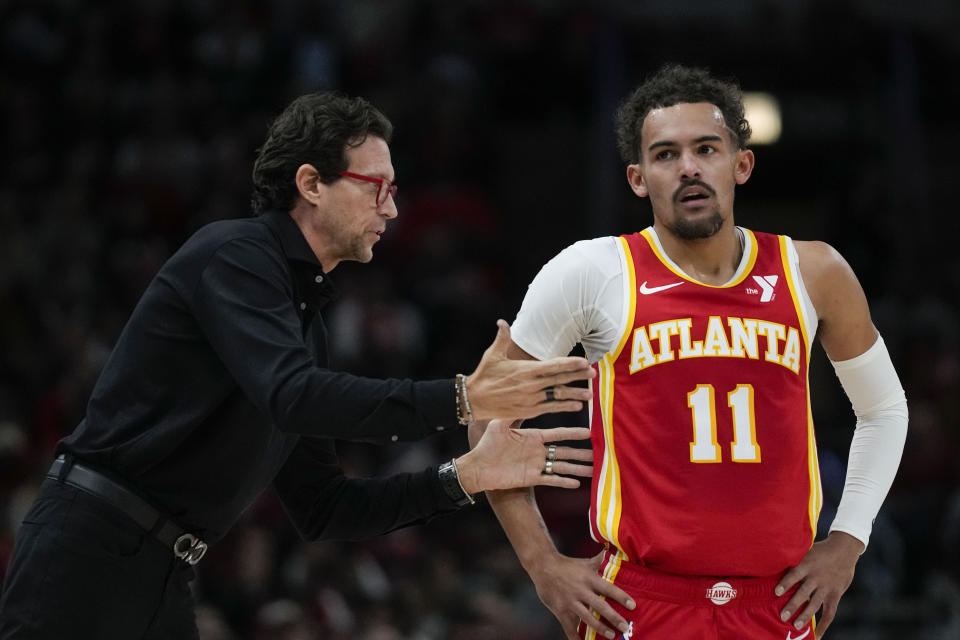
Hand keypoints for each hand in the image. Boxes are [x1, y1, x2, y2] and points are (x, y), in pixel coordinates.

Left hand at [455, 419, 591, 493]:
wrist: (478, 467)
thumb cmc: (487, 445)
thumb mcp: (499, 424)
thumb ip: (512, 412)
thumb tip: (519, 394)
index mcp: (532, 437)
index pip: (558, 434)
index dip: (573, 433)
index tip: (588, 431)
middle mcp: (537, 451)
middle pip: (564, 451)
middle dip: (581, 452)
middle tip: (599, 453)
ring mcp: (535, 465)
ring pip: (561, 467)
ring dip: (577, 468)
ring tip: (594, 470)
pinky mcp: (531, 478)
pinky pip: (550, 480)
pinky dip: (563, 482)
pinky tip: (576, 484)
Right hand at [466, 320, 593, 419]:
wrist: (473, 400)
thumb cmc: (483, 376)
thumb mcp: (492, 355)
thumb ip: (502, 338)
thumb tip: (502, 321)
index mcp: (525, 370)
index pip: (552, 366)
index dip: (570, 364)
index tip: (584, 362)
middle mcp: (530, 385)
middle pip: (559, 380)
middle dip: (577, 377)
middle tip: (594, 374)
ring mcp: (531, 399)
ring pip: (557, 396)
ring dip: (575, 394)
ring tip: (590, 394)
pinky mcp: (528, 411)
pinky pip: (550, 408)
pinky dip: (564, 406)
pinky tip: (576, 405)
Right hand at [529, 550, 635, 639]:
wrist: (543, 566)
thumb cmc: (568, 565)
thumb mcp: (586, 562)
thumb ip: (601, 561)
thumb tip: (617, 552)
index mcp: (589, 578)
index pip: (608, 588)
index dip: (621, 597)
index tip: (633, 605)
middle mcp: (580, 590)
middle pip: (600, 606)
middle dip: (614, 617)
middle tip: (625, 627)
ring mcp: (570, 601)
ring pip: (587, 618)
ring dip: (600, 628)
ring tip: (612, 636)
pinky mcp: (560, 610)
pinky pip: (569, 627)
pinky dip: (575, 637)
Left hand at [775, 531, 863, 637]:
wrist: (844, 549)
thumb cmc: (818, 551)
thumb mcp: (806, 550)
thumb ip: (793, 559)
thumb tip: (771, 563)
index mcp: (807, 564)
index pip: (794, 574)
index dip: (786, 583)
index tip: (776, 592)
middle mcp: (816, 577)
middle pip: (803, 593)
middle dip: (793, 605)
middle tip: (783, 616)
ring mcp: (826, 587)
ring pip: (815, 604)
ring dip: (805, 616)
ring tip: (796, 626)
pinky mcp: (836, 594)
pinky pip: (830, 612)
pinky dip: (824, 624)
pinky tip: (818, 635)